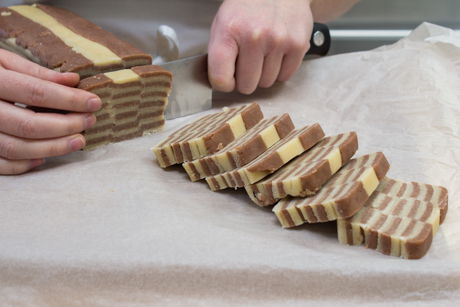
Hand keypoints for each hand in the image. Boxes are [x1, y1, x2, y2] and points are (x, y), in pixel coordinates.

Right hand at [0, 50, 100, 174]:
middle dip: (66, 125)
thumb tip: (73, 81)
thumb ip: (35, 72)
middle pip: (29, 124)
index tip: (94, 102)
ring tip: (78, 140)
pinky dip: (25, 165)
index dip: (69, 99)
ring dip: (53, 148)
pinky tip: (45, 158)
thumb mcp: (0, 60)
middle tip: (89, 121)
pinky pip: (0, 165)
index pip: (36, 92)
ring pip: (16, 148)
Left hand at [207, 0, 312, 93]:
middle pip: (247, 86)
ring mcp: (278, 41)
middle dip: (246, 78)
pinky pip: (285, 76)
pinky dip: (280, 69)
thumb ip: (218, 54)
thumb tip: (219, 82)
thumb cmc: (248, 8)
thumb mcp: (222, 23)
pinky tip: (277, 52)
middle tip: (248, 61)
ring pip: (267, 83)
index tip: (228, 78)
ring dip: (264, 73)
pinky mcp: (298, 45)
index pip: (221, 78)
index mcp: (229, 30)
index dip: (224, 84)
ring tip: (264, 52)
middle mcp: (254, 36)